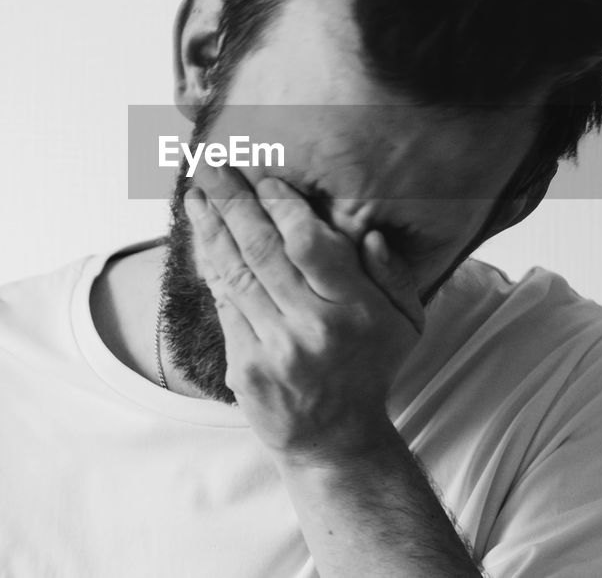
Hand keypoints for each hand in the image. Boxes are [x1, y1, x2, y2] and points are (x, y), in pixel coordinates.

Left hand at [183, 166, 423, 465]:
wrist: (334, 440)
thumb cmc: (371, 368)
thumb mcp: (406, 322)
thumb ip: (393, 273)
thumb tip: (366, 230)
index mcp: (354, 311)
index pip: (311, 245)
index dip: (283, 206)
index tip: (266, 177)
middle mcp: (311, 328)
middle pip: (264, 250)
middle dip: (235, 200)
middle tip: (214, 162)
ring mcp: (273, 349)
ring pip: (235, 272)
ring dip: (211, 226)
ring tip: (195, 190)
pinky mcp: (243, 365)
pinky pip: (224, 302)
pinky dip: (210, 263)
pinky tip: (200, 234)